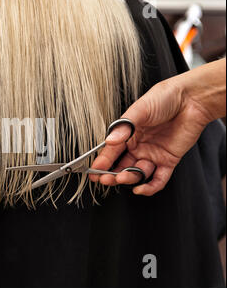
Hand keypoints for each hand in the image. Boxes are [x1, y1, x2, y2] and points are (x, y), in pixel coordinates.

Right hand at [89, 59, 225, 195]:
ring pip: (137, 173)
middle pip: (122, 165)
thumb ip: (124, 127)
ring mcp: (153, 154)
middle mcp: (139, 146)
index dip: (102, 162)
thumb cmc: (165, 98)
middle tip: (105, 179)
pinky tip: (141, 189)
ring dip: (129, 179)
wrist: (192, 99)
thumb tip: (109, 141)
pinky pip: (158, 179)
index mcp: (128, 134)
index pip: (112, 151)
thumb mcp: (140, 109)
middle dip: (112, 174)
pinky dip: (150, 187)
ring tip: (122, 178)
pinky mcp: (169, 160)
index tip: (94, 171)